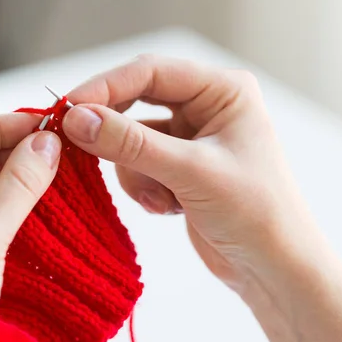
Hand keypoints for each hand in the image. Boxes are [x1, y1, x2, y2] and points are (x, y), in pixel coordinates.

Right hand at [62, 55, 341, 341]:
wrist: (273, 270)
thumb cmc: (255, 214)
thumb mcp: (191, 172)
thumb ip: (131, 143)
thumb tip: (76, 118)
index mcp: (222, 90)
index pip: (150, 72)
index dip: (105, 87)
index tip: (68, 108)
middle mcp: (205, 106)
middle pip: (136, 100)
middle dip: (112, 128)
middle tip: (75, 142)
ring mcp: (190, 138)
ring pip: (131, 137)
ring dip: (134, 170)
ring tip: (160, 197)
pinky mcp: (177, 167)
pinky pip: (136, 164)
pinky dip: (142, 187)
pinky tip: (168, 207)